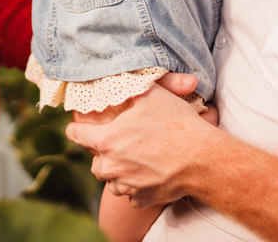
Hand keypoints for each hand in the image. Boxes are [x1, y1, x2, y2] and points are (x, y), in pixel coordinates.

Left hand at [66, 80, 219, 207]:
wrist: (202, 158)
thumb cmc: (175, 123)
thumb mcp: (150, 95)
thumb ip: (127, 88)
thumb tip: (114, 78)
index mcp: (106, 140)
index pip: (74, 134)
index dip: (78, 127)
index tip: (82, 126)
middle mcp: (110, 167)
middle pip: (94, 162)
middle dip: (104, 154)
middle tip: (122, 143)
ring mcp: (126, 186)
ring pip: (112, 180)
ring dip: (120, 171)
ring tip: (138, 158)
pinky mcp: (141, 199)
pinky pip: (131, 194)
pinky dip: (137, 186)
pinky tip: (150, 173)